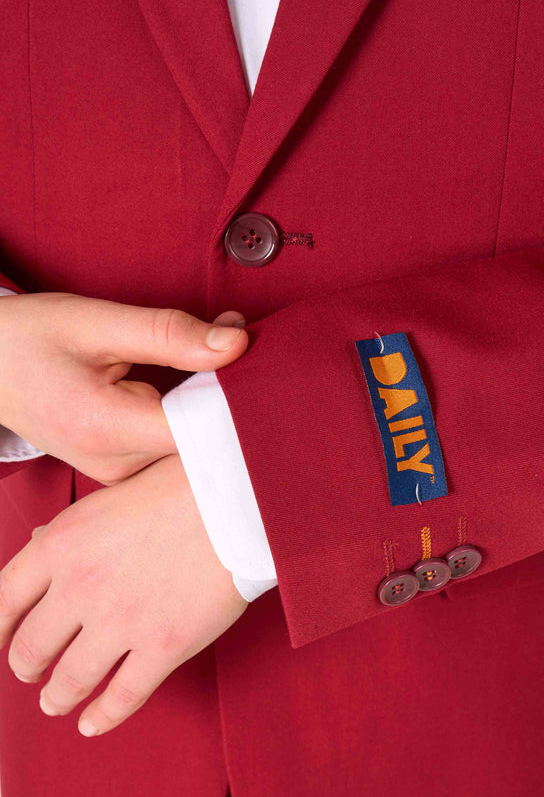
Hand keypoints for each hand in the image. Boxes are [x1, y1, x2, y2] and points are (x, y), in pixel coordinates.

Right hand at [0, 292, 247, 482]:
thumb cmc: (31, 339)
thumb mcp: (97, 322)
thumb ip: (170, 333)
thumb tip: (238, 342)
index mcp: (106, 430)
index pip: (202, 429)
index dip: (237, 396)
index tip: (259, 360)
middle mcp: (115, 466)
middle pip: (200, 441)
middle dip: (227, 394)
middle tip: (238, 342)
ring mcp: (118, 474)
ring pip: (190, 446)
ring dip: (208, 403)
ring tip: (211, 355)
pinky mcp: (121, 470)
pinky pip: (171, 448)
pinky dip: (188, 415)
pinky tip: (189, 383)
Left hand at [0, 453, 247, 735]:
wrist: (235, 498)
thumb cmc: (178, 486)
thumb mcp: (108, 496)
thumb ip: (69, 528)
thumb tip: (39, 545)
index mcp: (62, 545)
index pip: (4, 598)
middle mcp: (81, 588)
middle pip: (31, 647)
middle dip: (26, 665)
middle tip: (30, 670)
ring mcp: (121, 622)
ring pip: (70, 680)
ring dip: (56, 697)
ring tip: (55, 702)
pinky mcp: (163, 647)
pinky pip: (124, 696)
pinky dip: (103, 716)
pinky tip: (92, 723)